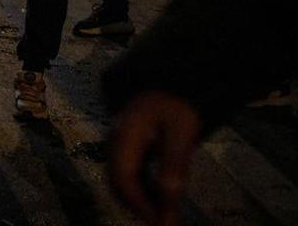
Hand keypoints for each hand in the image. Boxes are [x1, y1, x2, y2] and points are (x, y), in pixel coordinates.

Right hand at [108, 90, 202, 225]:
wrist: (173, 85)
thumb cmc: (178, 106)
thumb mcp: (181, 133)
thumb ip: (174, 164)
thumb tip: (170, 198)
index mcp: (125, 136)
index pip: (124, 178)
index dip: (139, 204)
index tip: (159, 222)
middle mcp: (116, 142)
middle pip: (117, 182)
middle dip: (137, 206)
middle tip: (162, 223)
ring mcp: (119, 144)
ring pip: (121, 180)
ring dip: (138, 200)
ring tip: (162, 216)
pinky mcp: (127, 147)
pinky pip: (128, 173)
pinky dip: (140, 190)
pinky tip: (158, 199)